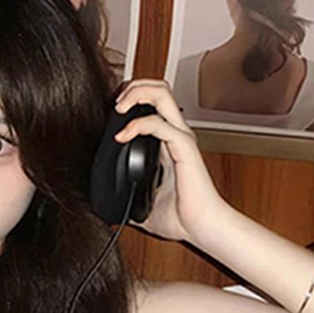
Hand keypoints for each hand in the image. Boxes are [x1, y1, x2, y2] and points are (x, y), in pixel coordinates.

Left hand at [113, 78, 228, 243]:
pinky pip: (159, 123)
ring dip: (136, 93)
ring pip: (162, 93)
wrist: (202, 227)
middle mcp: (177, 135)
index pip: (153, 105)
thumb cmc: (182, 217)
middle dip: (134, 86)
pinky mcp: (183, 148)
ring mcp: (181, 138)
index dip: (132, 98)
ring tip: (119, 107)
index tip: (112, 112)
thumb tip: (111, 211)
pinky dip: (136, 124)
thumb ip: (130, 200)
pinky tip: (122, 136)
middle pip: (159, 87)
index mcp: (168, 144)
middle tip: (116, 103)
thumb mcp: (144, 206)